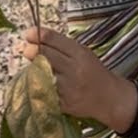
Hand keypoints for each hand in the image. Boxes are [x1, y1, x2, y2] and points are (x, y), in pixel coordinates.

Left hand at [21, 27, 135, 128]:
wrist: (110, 98)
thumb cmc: (92, 71)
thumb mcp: (81, 53)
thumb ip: (59, 45)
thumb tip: (32, 36)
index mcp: (79, 54)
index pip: (52, 39)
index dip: (37, 35)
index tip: (29, 35)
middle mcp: (73, 69)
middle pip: (43, 55)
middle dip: (31, 51)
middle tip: (28, 51)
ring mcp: (68, 88)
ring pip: (40, 73)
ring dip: (34, 69)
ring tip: (37, 67)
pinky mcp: (63, 103)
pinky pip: (43, 90)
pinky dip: (39, 85)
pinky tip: (42, 82)